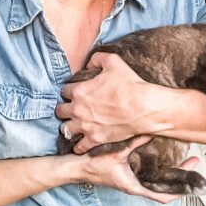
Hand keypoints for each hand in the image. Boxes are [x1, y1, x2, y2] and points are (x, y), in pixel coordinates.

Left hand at [56, 53, 175, 152]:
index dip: (70, 90)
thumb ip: (97, 58)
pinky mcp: (96, 139)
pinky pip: (80, 146)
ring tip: (74, 125)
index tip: (76, 92)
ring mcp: (86, 126)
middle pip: (61, 110)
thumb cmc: (130, 84)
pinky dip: (78, 146)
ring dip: (69, 126)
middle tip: (73, 108)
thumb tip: (89, 63)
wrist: (144, 107)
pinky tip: (80, 145)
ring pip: (65, 129)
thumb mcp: (113, 61)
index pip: (64, 91)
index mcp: (79, 91)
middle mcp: (78, 109)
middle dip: (65, 108)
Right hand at [71, 135, 200, 203]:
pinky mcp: (129, 175)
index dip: (180, 191)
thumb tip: (151, 132)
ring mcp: (133, 182)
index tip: (191, 182)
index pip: (164, 197)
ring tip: (184, 158)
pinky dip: (160, 168)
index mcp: (135, 187)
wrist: (76, 168)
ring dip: (171, 173)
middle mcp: (136, 186)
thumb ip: (134, 142)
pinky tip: (165, 156)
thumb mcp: (116, 153)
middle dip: (180, 178)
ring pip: (158, 182)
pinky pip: (149, 175)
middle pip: (165, 189)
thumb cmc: (93, 166)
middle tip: (193, 161)